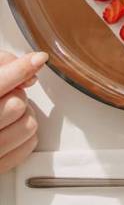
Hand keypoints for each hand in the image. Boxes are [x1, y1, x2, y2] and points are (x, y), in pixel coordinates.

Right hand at [0, 50, 44, 173]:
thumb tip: (28, 72)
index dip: (20, 68)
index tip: (37, 59)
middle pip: (17, 104)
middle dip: (16, 95)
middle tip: (5, 96)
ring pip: (28, 125)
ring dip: (24, 115)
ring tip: (7, 113)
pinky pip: (29, 145)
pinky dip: (26, 134)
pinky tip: (10, 128)